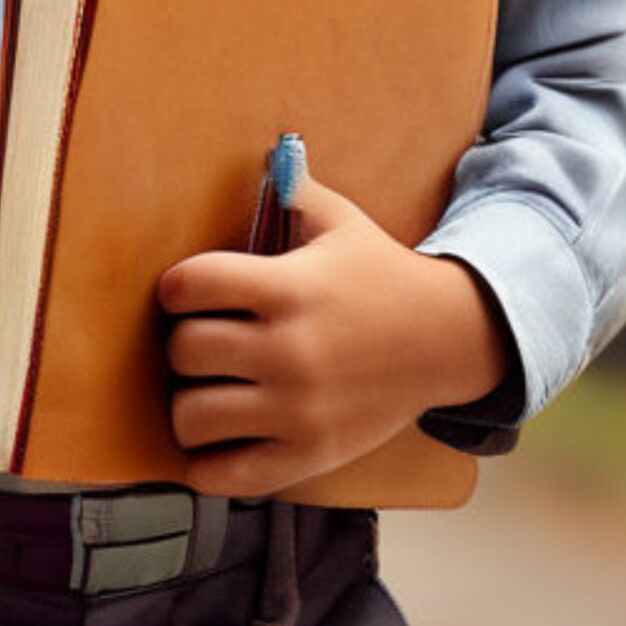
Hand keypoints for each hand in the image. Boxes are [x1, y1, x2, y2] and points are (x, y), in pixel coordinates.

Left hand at [156, 170, 505, 498]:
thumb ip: (295, 187)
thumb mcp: (341, 222)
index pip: (188, 285)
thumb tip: (267, 149)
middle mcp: (289, 351)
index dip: (177, 286)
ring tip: (208, 390)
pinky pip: (224, 476)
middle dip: (183, 343)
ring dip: (189, 403)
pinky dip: (205, 464)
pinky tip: (216, 440)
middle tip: (203, 340)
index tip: (190, 292)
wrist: (447, 340)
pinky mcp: (307, 455)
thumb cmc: (380, 274)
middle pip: (184, 351)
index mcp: (289, 289)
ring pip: (192, 416)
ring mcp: (298, 410)